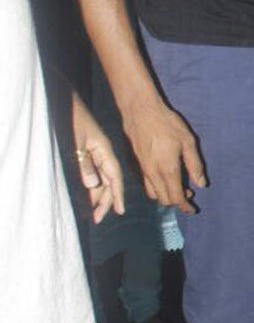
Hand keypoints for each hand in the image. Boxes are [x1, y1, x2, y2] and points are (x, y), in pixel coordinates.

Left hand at [70, 93, 125, 224]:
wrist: (63, 103)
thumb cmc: (71, 119)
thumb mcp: (76, 142)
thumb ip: (84, 164)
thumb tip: (92, 186)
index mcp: (103, 150)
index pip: (114, 176)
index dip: (117, 194)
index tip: (120, 211)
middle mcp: (101, 153)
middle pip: (108, 181)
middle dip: (104, 201)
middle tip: (96, 219)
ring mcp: (93, 153)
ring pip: (99, 179)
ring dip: (96, 196)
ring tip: (90, 213)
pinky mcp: (85, 153)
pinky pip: (90, 173)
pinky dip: (89, 186)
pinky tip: (85, 195)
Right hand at [122, 95, 206, 213]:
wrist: (140, 112)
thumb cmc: (166, 124)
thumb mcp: (188, 141)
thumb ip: (195, 165)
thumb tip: (201, 184)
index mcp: (167, 170)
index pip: (176, 198)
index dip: (185, 207)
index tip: (193, 210)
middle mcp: (153, 174)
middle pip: (164, 200)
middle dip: (177, 202)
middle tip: (188, 194)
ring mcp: (143, 170)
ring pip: (154, 194)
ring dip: (166, 196)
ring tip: (178, 186)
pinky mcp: (138, 164)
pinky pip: (147, 185)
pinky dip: (157, 189)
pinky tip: (165, 178)